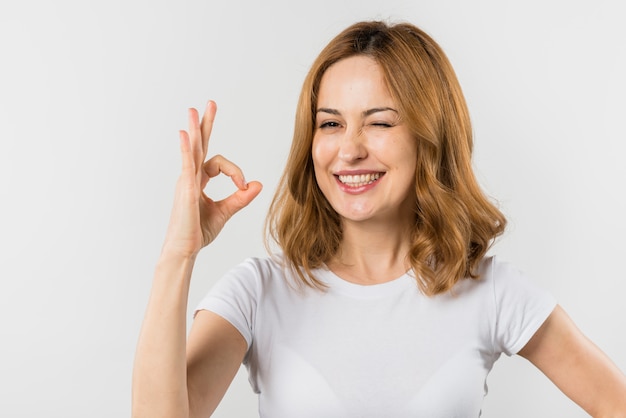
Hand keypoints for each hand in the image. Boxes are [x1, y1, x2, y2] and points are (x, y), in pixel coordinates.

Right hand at [161, 101, 261, 258]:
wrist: (185, 249)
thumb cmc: (198, 232)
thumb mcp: (225, 212)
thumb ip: (241, 198)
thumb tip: (257, 184)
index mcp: (198, 181)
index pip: (219, 163)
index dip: (236, 172)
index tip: (244, 186)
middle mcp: (190, 177)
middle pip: (200, 145)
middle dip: (206, 124)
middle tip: (211, 104)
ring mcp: (185, 181)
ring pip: (192, 150)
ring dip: (195, 130)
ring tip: (194, 111)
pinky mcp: (185, 189)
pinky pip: (186, 164)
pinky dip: (186, 149)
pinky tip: (186, 134)